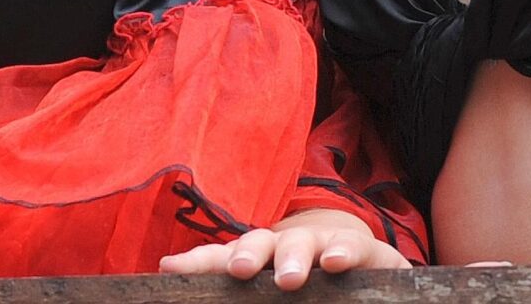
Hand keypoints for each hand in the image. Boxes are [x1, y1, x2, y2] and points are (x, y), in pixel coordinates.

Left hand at [157, 208, 409, 289]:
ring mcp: (323, 244)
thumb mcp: (266, 290)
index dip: (198, 262)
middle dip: (248, 253)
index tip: (171, 268)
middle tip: (240, 271)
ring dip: (293, 256)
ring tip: (288, 278)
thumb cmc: (307, 282)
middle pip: (260, 242)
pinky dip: (343, 252)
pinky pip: (352, 246)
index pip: (222, 257)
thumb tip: (168, 270)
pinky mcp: (363, 250)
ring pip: (303, 241)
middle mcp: (286, 246)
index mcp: (259, 259)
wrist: (359, 257)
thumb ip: (231, 287)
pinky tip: (334, 263)